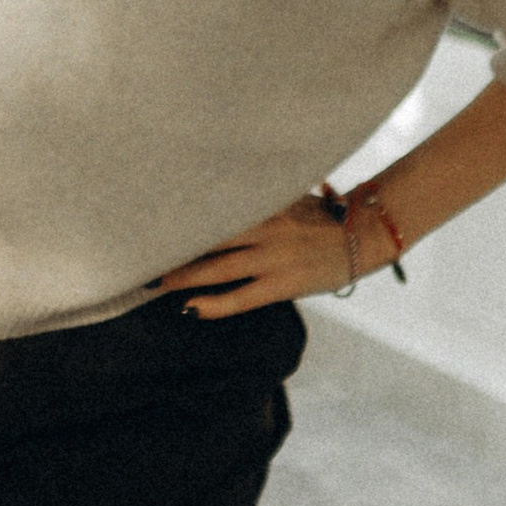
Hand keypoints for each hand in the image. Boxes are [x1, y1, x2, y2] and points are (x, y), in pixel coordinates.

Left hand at [156, 195, 357, 320]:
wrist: (367, 235)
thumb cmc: (324, 216)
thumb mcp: (290, 197)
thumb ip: (259, 200)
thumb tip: (218, 200)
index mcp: (264, 203)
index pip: (212, 207)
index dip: (180, 213)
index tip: (151, 216)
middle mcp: (264, 228)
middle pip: (206, 237)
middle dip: (171, 246)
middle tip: (139, 252)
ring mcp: (272, 258)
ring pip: (215, 268)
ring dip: (182, 277)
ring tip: (154, 282)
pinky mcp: (282, 285)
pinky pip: (239, 298)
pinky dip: (213, 304)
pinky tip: (190, 308)